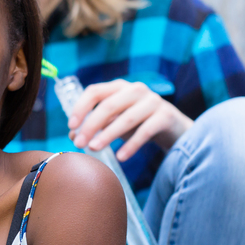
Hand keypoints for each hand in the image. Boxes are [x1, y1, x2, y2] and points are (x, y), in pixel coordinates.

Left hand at [68, 80, 193, 160]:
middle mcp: (135, 90)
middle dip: (91, 125)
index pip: (94, 91)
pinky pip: (145, 131)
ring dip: (108, 135)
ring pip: (126, 118)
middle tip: (78, 143)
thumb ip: (96, 125)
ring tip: (94, 149)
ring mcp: (153, 101)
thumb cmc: (138, 122)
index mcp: (119, 87)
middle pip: (108, 106)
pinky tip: (120, 157)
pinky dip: (131, 145)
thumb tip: (73, 136)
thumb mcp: (115, 121)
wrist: (173, 127)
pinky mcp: (166, 115)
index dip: (81, 108)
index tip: (71, 126)